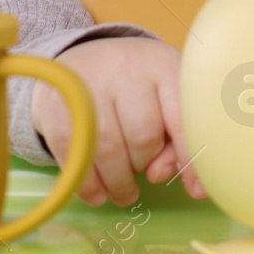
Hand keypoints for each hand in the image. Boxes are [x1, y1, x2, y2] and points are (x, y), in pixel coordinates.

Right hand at [31, 36, 206, 205]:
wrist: (83, 60)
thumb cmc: (135, 88)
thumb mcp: (163, 100)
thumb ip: (172, 139)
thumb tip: (160, 174)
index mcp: (164, 66)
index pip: (181, 118)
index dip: (190, 159)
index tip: (196, 190)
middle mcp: (127, 69)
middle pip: (143, 136)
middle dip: (144, 167)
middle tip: (143, 177)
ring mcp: (88, 83)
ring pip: (108, 149)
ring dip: (118, 182)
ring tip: (124, 194)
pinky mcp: (57, 102)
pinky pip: (74, 153)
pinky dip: (87, 183)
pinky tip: (97, 193)